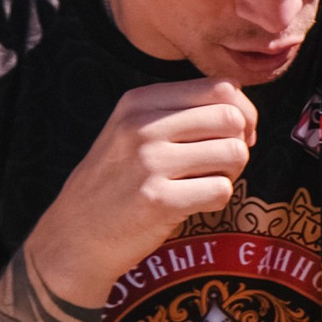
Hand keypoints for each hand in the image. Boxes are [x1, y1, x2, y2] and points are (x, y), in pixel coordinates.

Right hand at [30, 78, 256, 301]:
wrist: (77, 234)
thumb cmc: (119, 181)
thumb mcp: (134, 131)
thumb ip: (183, 113)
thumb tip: (245, 112)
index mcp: (139, 101)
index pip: (221, 87)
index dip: (242, 114)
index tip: (233, 137)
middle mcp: (142, 126)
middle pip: (232, 119)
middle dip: (239, 144)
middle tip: (219, 165)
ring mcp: (149, 163)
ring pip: (234, 153)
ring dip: (230, 174)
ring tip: (202, 183)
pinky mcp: (159, 200)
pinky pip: (221, 191)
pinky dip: (217, 201)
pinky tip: (192, 204)